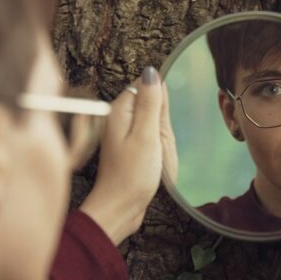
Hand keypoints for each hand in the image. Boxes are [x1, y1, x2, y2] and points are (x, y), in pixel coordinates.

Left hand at [79, 66, 171, 244]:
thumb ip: (151, 103)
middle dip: (162, 126)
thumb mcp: (147, 136)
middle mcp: (119, 118)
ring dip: (162, 141)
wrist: (120, 208)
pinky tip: (154, 165)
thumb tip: (152, 71)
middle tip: (155, 149)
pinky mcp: (130, 148)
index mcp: (119, 110)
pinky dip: (158, 151)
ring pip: (155, 124)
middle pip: (152, 106)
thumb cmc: (132, 176)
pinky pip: (152, 140)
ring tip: (154, 160)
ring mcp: (124, 134)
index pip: (147, 88)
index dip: (160, 106)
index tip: (158, 129)